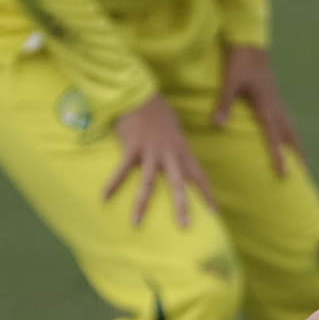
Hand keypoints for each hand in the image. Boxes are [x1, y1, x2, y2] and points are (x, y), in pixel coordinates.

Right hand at [102, 96, 216, 227]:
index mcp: (182, 150)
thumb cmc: (158, 111)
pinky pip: (121, 170)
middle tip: (186, 227)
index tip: (215, 212)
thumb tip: (179, 161)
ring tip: (136, 223)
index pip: (199, 175)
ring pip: (149, 182)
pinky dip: (112, 183)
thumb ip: (178, 148)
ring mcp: (150, 151)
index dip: (207, 193)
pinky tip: (104, 197)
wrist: (141, 93)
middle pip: (179, 183)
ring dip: (142, 204)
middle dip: (182, 206)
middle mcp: (169, 153)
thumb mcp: (175, 131)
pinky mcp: (132, 147)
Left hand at [209, 45, 303, 177]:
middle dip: (298, 153)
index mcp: (266, 105)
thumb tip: (218, 124)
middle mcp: (276, 105)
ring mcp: (277, 100)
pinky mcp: (274, 96)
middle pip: (291, 134)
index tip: (285, 174)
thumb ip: (225, 104)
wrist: (250, 42)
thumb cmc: (240, 61)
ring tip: (301, 157)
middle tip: (306, 172)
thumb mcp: (230, 82)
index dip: (280, 156)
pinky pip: (286, 118)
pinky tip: (286, 134)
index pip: (274, 136)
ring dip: (296, 143)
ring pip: (291, 126)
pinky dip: (289, 131)